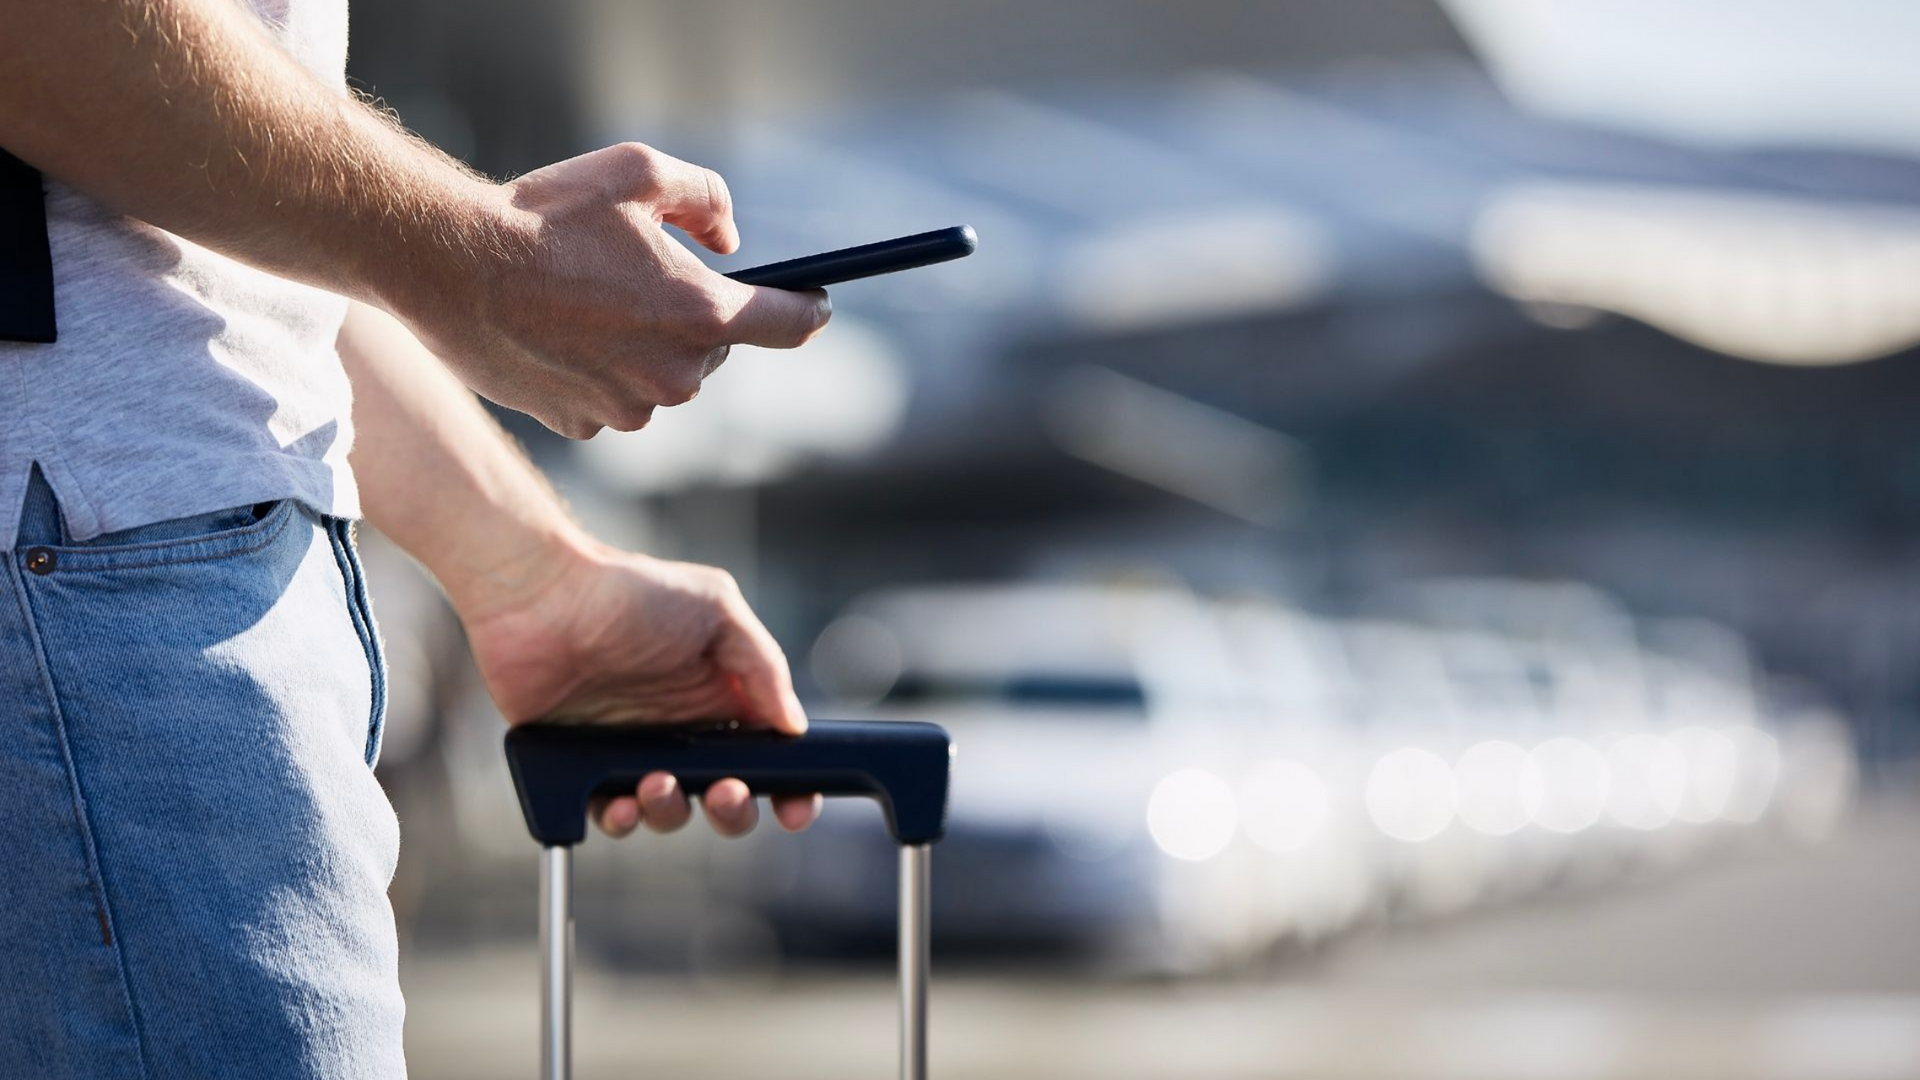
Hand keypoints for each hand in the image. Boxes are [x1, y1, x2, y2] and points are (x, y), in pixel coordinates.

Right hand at [398, 142, 831, 438]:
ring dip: (640, 342)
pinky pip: (611, 396)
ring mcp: (629, 408)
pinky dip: (595, 369)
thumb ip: (707, 199)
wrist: (449, 267)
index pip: (789, 324)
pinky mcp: (583, 424)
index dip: (809, 309)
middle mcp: (675, 375)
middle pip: (712, 346)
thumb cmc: (545, 215)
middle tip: (637, 273)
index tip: (817, 303)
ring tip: (584, 299)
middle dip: (689, 312)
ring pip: (659, 374)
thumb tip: (729, 243)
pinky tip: (557, 333)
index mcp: (701, 315)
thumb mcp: (640, 172)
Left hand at [458, 536, 820, 837]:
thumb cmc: (628, 592)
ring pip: (671, 811)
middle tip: (725, 792)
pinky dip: (620, 817)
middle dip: (734, 810)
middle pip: (727, 795)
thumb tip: (793, 726)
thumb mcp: (716, 609)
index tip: (795, 807)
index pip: (768, 754)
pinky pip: (610, 811)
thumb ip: (763, 666)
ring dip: (673, 811)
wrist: (540, 596)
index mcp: (721, 694)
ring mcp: (633, 749)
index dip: (789, 786)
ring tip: (657, 783)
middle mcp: (682, 728)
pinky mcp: (583, 764)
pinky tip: (617, 801)